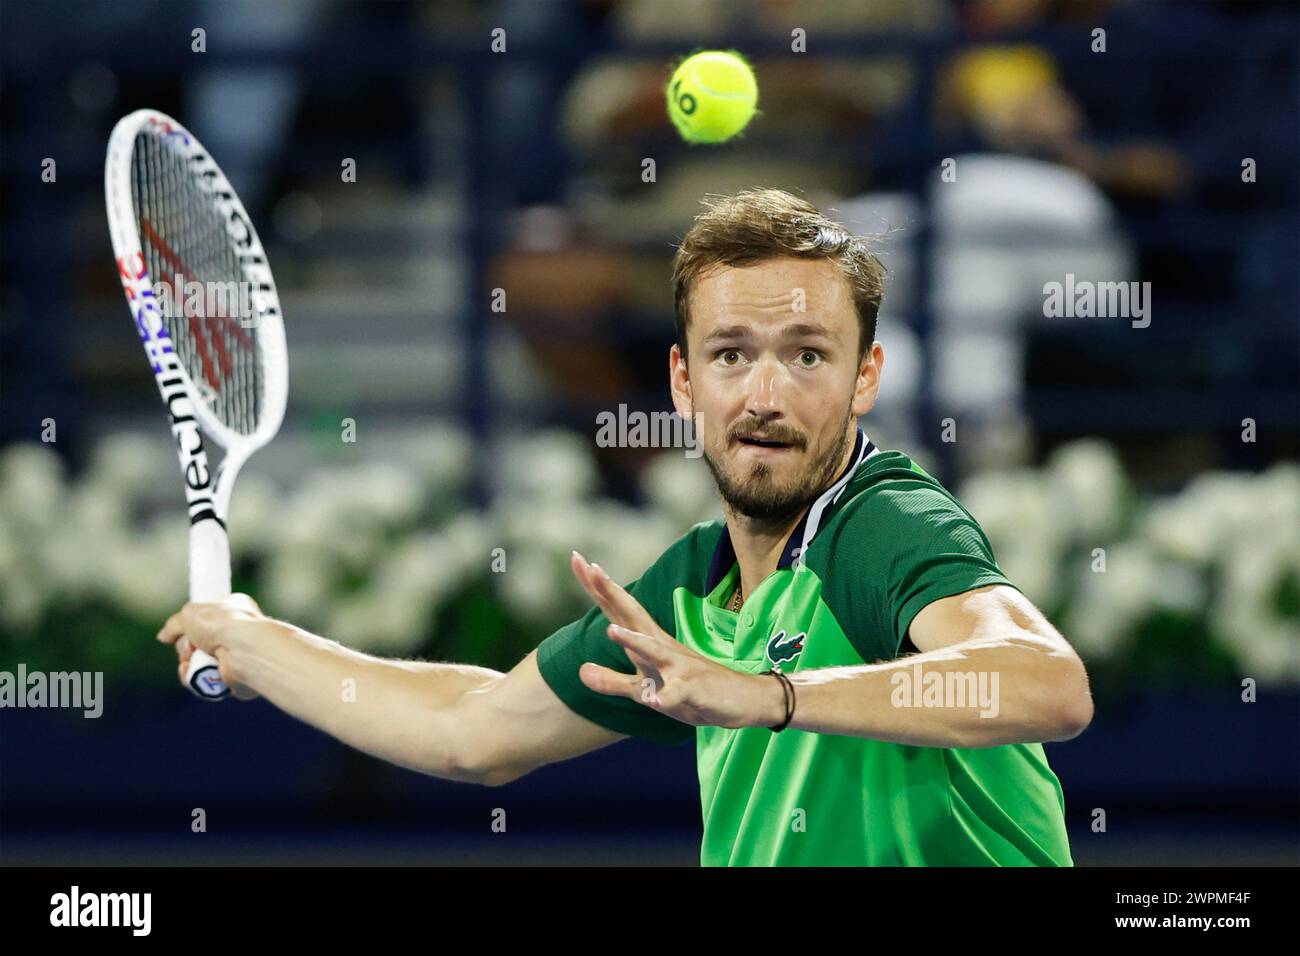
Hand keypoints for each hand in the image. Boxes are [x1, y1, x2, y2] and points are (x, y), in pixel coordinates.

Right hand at [157, 593, 265, 699]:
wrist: (245, 650)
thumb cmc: (224, 624)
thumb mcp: (190, 613)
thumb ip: (174, 624)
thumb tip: (164, 636)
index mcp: (234, 609)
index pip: (206, 618)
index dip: (191, 625)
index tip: (184, 628)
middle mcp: (237, 633)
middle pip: (197, 643)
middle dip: (185, 646)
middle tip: (190, 646)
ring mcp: (235, 656)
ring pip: (198, 663)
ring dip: (188, 663)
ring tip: (192, 659)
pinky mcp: (232, 678)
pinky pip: (203, 681)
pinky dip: (194, 678)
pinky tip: (192, 673)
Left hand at [569, 552, 784, 729]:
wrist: (743, 699)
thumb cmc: (691, 691)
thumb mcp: (645, 688)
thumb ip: (612, 681)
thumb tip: (580, 671)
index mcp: (649, 643)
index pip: (618, 610)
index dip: (597, 587)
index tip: (576, 559)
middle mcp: (662, 648)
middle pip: (631, 616)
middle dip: (610, 593)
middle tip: (589, 567)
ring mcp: (679, 669)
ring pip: (654, 653)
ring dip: (633, 642)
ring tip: (611, 631)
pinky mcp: (693, 692)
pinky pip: (677, 696)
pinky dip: (667, 697)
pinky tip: (655, 701)